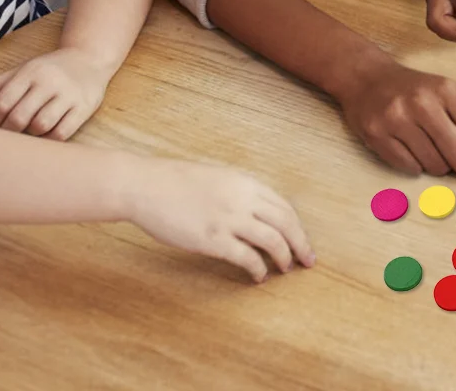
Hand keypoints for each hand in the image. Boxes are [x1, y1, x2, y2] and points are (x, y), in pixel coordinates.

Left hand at [0, 48, 113, 139]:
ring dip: (31, 133)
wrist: (90, 60)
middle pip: (19, 117)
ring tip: (31, 129)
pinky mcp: (84, 107)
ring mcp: (68, 95)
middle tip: (12, 130)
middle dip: (11, 130)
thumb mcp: (21, 71)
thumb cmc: (49, 70)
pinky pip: (61, 132)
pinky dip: (49, 138)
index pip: (3, 103)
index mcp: (31, 72)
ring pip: (41, 126)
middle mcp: (50, 82)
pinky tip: (46, 132)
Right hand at [130, 158, 314, 280]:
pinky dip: (257, 269)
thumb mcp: (218, 178)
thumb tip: (256, 211)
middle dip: (301, 243)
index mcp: (246, 182)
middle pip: (286, 222)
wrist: (147, 186)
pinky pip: (246, 257)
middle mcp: (243, 198)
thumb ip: (239, 192)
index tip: (302, 240)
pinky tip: (258, 277)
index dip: (297, 226)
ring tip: (286, 269)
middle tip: (308, 261)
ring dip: (284, 257)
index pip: (284, 205)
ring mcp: (229, 218)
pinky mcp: (213, 239)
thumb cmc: (177, 183)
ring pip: (272, 240)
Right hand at [338, 56, 455, 175]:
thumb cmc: (418, 89)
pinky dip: (415, 165)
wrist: (367, 79)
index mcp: (448, 90)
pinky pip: (410, 169)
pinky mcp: (377, 136)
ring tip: (430, 145)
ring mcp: (397, 120)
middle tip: (455, 152)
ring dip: (438, 164)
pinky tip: (411, 147)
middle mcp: (423, 103)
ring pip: (437, 168)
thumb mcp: (454, 94)